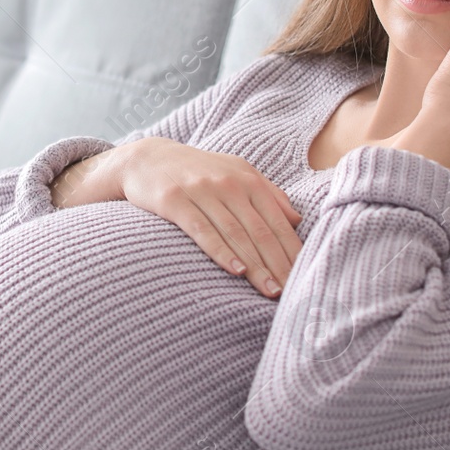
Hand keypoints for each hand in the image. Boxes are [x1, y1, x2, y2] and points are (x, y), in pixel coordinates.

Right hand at [59, 137, 303, 297]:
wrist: (147, 158)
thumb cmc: (198, 171)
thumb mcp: (236, 172)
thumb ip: (268, 193)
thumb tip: (297, 220)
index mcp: (248, 180)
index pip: (277, 220)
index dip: (291, 250)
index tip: (303, 276)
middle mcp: (228, 184)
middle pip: (259, 230)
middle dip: (277, 263)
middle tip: (290, 292)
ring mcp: (201, 191)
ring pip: (235, 234)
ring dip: (255, 265)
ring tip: (269, 289)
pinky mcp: (175, 201)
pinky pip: (202, 230)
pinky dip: (221, 251)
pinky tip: (235, 270)